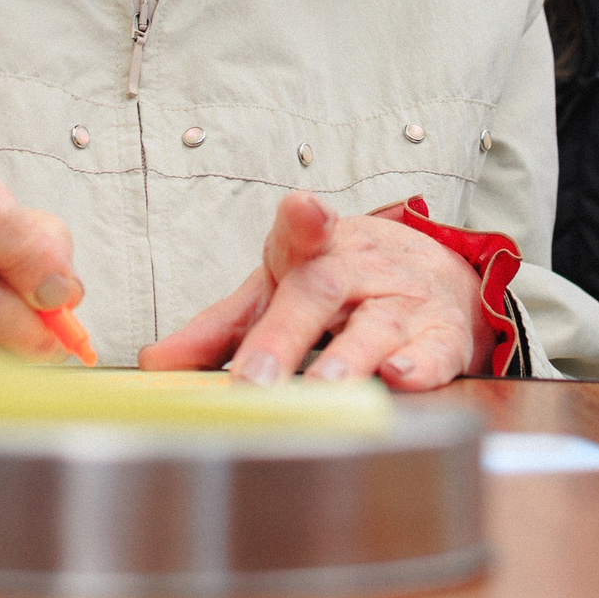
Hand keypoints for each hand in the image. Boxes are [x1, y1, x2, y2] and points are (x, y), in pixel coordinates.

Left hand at [140, 193, 481, 390]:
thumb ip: (221, 327)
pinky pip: (436, 350)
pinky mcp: (443, 336)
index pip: (301, 231)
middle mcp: (360, 269)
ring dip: (349, 357)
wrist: (435, 276)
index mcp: (314, 251)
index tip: (303, 210)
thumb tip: (155, 363)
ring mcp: (404, 301)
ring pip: (377, 324)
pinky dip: (421, 365)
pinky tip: (402, 378)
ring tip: (323, 387)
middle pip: (324, 290)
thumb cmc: (344, 286)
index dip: (301, 221)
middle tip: (254, 381)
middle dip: (286, 336)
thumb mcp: (280, 291)